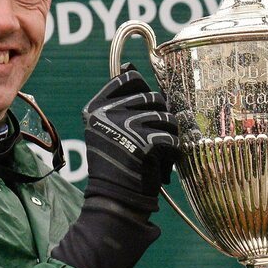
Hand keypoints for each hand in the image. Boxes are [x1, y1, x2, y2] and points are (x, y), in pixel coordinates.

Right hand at [83, 65, 179, 211]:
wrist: (116, 199)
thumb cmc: (119, 164)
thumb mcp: (109, 128)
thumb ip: (120, 101)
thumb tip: (131, 67)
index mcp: (96, 106)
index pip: (130, 79)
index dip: (144, 93)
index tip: (143, 114)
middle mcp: (106, 113)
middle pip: (153, 97)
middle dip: (159, 120)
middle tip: (150, 141)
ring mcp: (124, 125)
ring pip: (167, 117)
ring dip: (167, 137)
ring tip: (154, 154)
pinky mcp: (142, 142)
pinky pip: (172, 138)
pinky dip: (171, 153)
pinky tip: (159, 164)